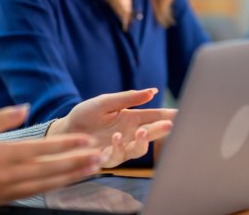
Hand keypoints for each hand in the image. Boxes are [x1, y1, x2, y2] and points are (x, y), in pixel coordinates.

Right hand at [0, 105, 104, 201]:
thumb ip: (2, 117)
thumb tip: (25, 107)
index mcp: (3, 155)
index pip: (42, 150)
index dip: (66, 145)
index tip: (86, 141)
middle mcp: (9, 175)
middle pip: (51, 169)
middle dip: (77, 162)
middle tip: (99, 156)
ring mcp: (9, 189)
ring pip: (48, 184)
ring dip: (72, 176)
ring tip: (92, 169)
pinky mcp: (7, 198)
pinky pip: (37, 193)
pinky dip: (56, 187)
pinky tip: (69, 180)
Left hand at [47, 89, 174, 166]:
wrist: (65, 130)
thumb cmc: (85, 115)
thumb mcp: (105, 102)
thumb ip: (127, 98)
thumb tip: (153, 91)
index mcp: (131, 118)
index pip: (154, 116)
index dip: (170, 116)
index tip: (184, 114)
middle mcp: (129, 134)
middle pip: (151, 133)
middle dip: (162, 130)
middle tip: (169, 125)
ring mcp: (120, 148)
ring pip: (139, 149)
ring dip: (142, 141)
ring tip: (140, 130)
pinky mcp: (108, 158)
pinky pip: (117, 156)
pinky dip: (118, 147)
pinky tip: (115, 138)